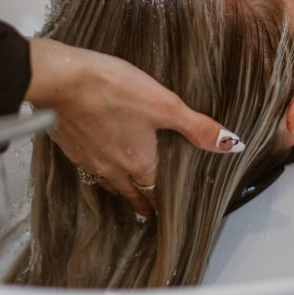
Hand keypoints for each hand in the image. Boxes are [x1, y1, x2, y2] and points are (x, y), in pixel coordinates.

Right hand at [25, 38, 245, 215]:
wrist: (62, 81)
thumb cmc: (112, 90)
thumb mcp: (164, 105)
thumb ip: (197, 127)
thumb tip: (231, 144)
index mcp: (139, 163)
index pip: (153, 192)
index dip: (159, 203)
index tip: (161, 213)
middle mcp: (112, 168)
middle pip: (128, 192)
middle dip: (139, 201)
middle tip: (144, 211)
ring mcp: (87, 158)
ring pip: (106, 181)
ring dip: (116, 187)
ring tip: (121, 190)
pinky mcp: (69, 145)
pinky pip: (85, 163)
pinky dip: (94, 165)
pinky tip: (93, 154)